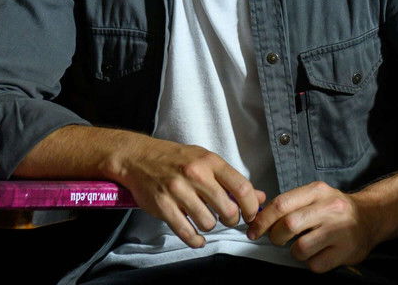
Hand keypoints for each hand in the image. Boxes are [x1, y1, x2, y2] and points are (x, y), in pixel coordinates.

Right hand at [116, 139, 264, 247]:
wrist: (137, 157)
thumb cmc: (173, 159)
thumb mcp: (204, 160)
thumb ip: (231, 179)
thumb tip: (259, 197)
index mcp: (209, 162)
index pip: (242, 188)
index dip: (251, 206)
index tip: (250, 214)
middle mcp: (194, 175)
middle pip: (228, 210)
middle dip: (231, 219)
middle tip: (225, 217)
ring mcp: (177, 190)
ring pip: (208, 223)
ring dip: (209, 226)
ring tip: (204, 219)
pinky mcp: (163, 205)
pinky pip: (187, 232)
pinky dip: (195, 240)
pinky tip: (197, 236)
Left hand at [246, 181, 377, 272]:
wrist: (371, 217)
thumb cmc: (335, 209)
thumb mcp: (315, 196)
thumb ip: (290, 203)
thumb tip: (259, 216)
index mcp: (317, 191)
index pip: (281, 204)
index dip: (262, 220)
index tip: (254, 229)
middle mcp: (330, 208)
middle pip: (288, 225)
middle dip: (275, 236)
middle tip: (277, 239)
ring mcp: (339, 231)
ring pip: (301, 248)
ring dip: (294, 252)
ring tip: (302, 247)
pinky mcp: (346, 251)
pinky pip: (316, 264)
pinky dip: (310, 262)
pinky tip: (317, 254)